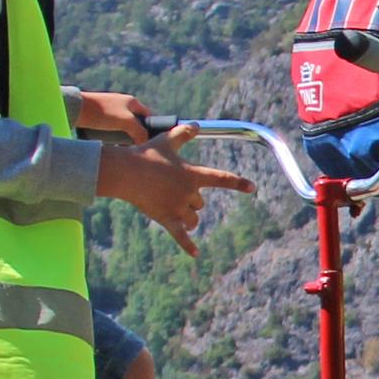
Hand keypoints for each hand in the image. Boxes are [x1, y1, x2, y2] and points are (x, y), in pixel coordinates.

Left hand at [71, 90, 181, 145]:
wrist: (76, 109)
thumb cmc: (102, 113)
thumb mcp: (126, 122)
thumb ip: (140, 131)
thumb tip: (146, 143)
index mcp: (132, 101)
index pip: (148, 116)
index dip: (151, 128)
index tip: (150, 142)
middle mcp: (122, 103)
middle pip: (135, 123)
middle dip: (136, 136)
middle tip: (136, 148)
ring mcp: (111, 109)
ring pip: (123, 127)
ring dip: (123, 138)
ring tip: (122, 148)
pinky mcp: (100, 115)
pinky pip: (112, 128)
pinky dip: (113, 136)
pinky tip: (110, 144)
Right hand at [96, 136, 251, 251]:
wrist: (125, 172)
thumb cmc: (146, 154)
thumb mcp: (166, 141)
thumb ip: (182, 133)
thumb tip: (194, 125)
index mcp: (193, 174)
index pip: (222, 178)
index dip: (238, 183)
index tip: (252, 188)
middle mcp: (189, 192)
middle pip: (200, 203)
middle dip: (190, 200)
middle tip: (169, 190)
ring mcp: (178, 207)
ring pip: (193, 219)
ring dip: (188, 217)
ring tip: (174, 210)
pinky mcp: (166, 218)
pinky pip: (180, 235)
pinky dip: (188, 245)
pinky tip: (196, 254)